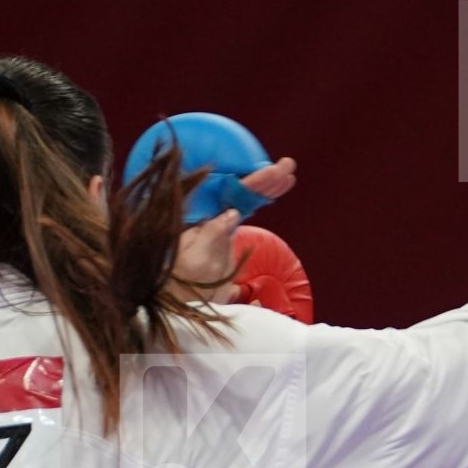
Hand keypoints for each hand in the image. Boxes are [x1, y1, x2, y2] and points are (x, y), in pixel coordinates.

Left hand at [169, 159, 297, 300]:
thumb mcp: (196, 262)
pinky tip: (275, 190)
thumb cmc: (182, 284)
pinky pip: (246, 209)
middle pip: (238, 190)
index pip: (229, 193)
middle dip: (264, 178)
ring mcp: (217, 223)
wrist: (180, 300)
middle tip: (288, 166)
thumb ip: (212, 235)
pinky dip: (261, 199)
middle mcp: (208, 214)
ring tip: (288, 175)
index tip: (272, 172)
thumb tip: (232, 213)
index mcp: (199, 217)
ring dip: (267, 186)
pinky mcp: (225, 233)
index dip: (252, 182)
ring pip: (245, 198)